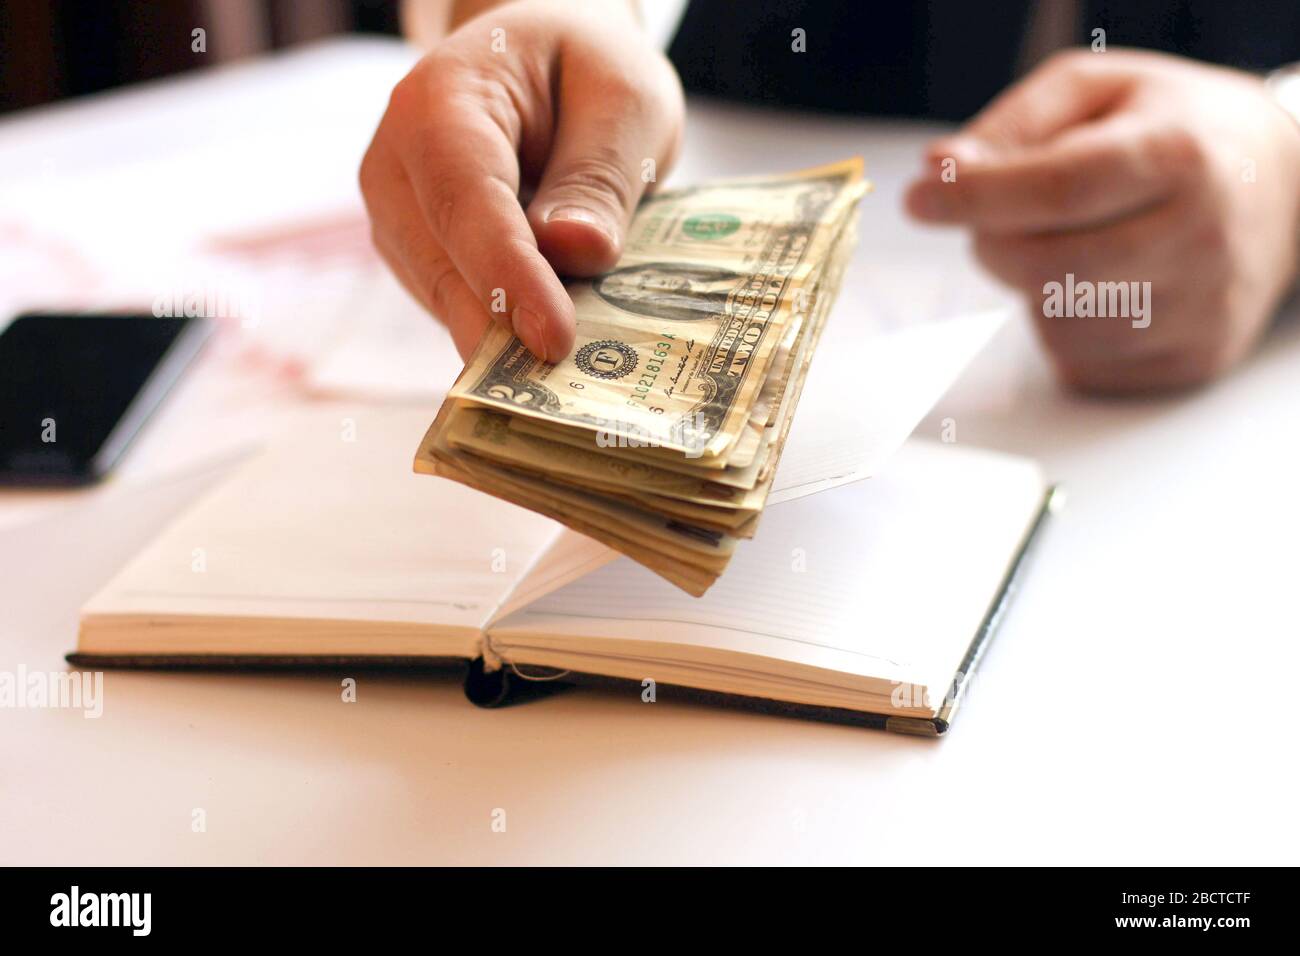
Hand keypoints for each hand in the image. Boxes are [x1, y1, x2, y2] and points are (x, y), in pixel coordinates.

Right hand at [360, 0, 683, 360]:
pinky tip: (555, 356)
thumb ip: (599, 172)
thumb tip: (576, 252)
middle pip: (443, 268)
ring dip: (507, 343)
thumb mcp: (621, 97)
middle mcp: (396, 166)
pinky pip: (458, 309)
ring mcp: (399, 219)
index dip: (508, 278)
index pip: (464, 202)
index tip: (554, 340)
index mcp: (438, 103)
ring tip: (576, 379)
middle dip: (505, 333)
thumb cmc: (582, 70)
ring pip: (446, 301)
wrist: (542, 60)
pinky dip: (504, 335)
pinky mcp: (421, 260)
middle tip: (571, 392)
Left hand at [906, 49, 1299, 392]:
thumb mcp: (1099, 90)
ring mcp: (1200, 308)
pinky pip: (1079, 362)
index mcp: (1179, 154)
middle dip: (990, 244)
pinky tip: (1098, 285)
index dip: (974, 198)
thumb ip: (1013, 124)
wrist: (1285, 188)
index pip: (1058, 189)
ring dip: (1028, 287)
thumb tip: (940, 168)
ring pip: (1055, 324)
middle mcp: (1200, 236)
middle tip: (994, 219)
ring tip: (1071, 241)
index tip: (919, 198)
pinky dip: (1061, 327)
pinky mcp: (1190, 360)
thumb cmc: (1173, 131)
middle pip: (1047, 267)